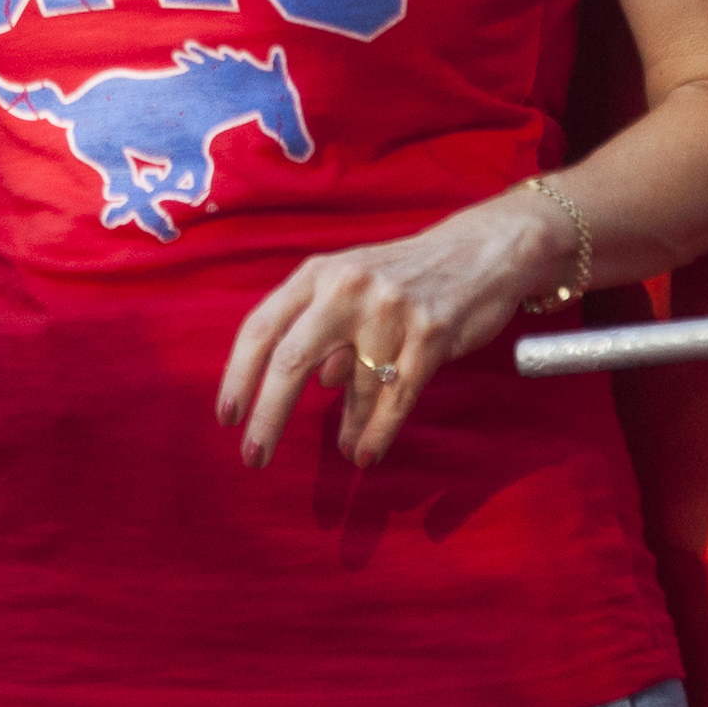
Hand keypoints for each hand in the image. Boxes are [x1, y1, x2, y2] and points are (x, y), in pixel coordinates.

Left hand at [217, 189, 567, 470]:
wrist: (480, 251)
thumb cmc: (403, 277)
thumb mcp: (351, 289)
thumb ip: (321, 332)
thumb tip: (308, 390)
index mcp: (316, 274)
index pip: (261, 327)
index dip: (238, 375)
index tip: (227, 417)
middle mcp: (346, 288)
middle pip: (291, 360)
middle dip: (268, 414)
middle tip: (254, 455)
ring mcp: (389, 310)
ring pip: (353, 386)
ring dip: (346, 426)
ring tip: (345, 450)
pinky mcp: (431, 334)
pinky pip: (395, 396)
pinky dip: (377, 431)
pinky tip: (365, 453)